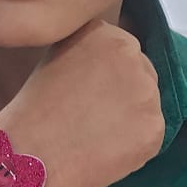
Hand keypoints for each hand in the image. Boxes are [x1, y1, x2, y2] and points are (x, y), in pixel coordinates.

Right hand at [0, 20, 164, 186]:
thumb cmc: (33, 110)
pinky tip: (104, 151)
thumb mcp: (56, 57)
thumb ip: (88, 51)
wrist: (32, 152)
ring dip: (130, 121)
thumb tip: (104, 65)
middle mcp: (132, 56)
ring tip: (95, 136)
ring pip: (147, 107)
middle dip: (123, 96)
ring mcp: (147, 92)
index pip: (123, 54)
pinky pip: (149, 137)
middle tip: (93, 117)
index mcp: (106, 34)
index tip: (89, 94)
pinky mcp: (154, 127)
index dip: (107, 78)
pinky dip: (132, 147)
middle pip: (142, 76)